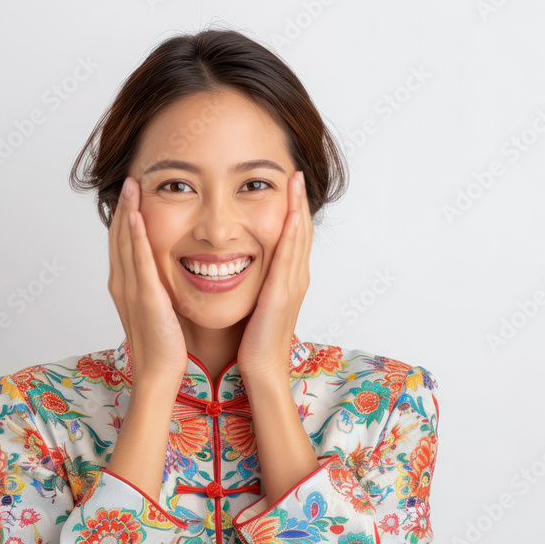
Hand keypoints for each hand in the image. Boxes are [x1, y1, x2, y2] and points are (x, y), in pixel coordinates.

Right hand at [108, 175, 188, 388]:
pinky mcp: (145, 297)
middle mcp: (123, 284)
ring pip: (125, 242)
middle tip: (129, 178)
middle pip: (119, 236)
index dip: (127, 216)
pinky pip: (139, 260)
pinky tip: (138, 215)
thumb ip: (159, 287)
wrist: (158, 373)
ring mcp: (131, 289)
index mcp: (126, 286)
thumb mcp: (160, 307)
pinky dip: (136, 236)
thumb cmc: (164, 345)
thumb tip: (169, 273)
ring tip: (132, 184)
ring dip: (128, 211)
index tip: (134, 193)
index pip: (124, 243)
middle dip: (124, 206)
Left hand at [237, 171, 311, 377]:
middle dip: (299, 201)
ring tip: (295, 181)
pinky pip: (288, 257)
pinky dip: (292, 233)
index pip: (294, 237)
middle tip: (296, 173)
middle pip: (302, 232)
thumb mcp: (257, 304)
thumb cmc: (254, 342)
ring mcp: (292, 285)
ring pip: (298, 239)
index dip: (293, 210)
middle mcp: (296, 279)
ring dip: (297, 207)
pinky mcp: (282, 294)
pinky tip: (291, 214)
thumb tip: (243, 267)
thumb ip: (256, 283)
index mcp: (289, 280)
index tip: (288, 185)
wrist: (261, 370)